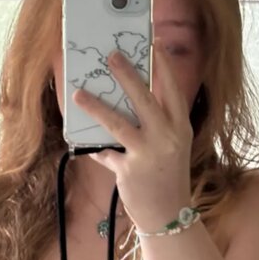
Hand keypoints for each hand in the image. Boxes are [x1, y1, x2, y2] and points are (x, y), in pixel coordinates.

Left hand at [71, 38, 193, 230]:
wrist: (169, 215)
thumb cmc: (168, 177)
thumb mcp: (172, 147)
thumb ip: (157, 126)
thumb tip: (129, 103)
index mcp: (180, 128)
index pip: (172, 90)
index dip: (163, 67)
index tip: (154, 44)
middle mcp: (166, 137)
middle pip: (144, 99)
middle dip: (127, 74)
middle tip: (112, 55)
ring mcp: (147, 154)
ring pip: (117, 123)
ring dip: (95, 106)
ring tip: (78, 94)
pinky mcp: (128, 170)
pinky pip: (105, 153)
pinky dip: (96, 149)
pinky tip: (87, 144)